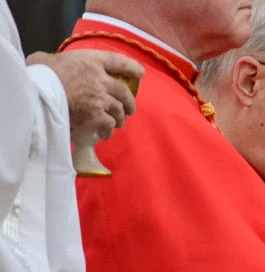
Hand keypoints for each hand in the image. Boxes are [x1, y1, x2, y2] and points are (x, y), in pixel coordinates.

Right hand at [27, 49, 143, 139]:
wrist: (37, 93)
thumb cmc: (39, 74)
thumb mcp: (46, 59)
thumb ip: (52, 59)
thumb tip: (43, 60)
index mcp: (91, 60)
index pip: (118, 61)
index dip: (132, 67)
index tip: (141, 73)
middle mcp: (101, 79)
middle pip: (124, 92)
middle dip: (129, 102)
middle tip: (130, 109)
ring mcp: (101, 98)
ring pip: (119, 110)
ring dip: (120, 118)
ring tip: (117, 124)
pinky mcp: (97, 115)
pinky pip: (109, 123)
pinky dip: (108, 130)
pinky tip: (104, 134)